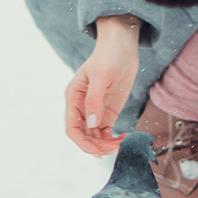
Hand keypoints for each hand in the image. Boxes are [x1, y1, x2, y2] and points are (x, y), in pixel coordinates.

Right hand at [64, 16, 140, 155]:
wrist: (122, 46)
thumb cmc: (108, 57)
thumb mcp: (102, 77)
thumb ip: (95, 101)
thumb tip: (92, 125)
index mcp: (74, 98)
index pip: (72, 128)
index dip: (82, 142)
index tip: (98, 150)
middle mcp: (82, 107)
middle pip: (84, 135)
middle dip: (98, 146)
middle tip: (115, 149)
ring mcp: (95, 111)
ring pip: (96, 137)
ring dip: (107, 145)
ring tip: (122, 145)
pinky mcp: (108, 112)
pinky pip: (107, 132)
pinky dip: (114, 139)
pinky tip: (125, 138)